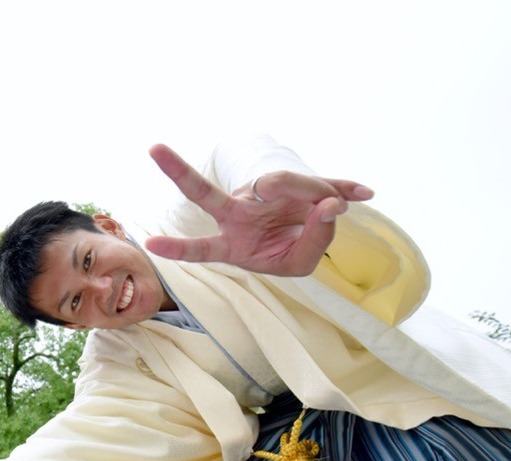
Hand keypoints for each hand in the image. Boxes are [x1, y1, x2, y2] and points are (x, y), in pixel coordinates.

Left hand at [144, 143, 373, 276]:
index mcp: (232, 243)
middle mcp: (236, 214)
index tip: (149, 245)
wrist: (303, 234)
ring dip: (317, 196)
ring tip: (336, 210)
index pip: (201, 248)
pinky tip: (361, 194)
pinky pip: (311, 180)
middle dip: (177, 171)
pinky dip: (341, 188)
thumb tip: (331, 205)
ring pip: (281, 183)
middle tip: (153, 148)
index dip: (179, 249)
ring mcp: (254, 194)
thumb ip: (314, 240)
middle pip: (205, 193)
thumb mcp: (299, 262)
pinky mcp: (282, 179)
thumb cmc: (288, 252)